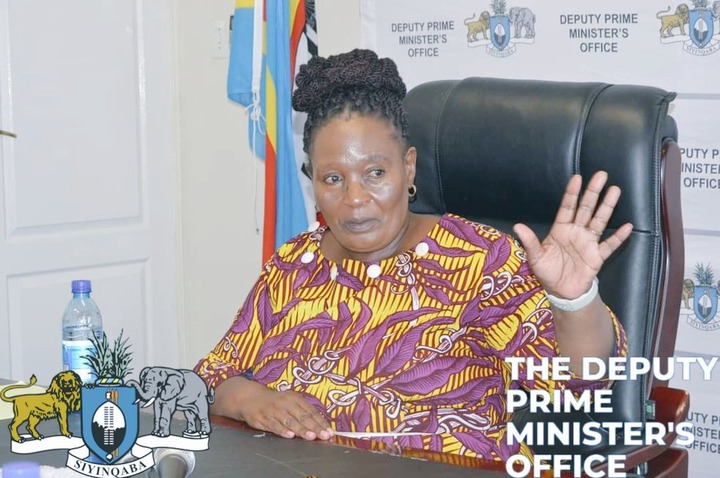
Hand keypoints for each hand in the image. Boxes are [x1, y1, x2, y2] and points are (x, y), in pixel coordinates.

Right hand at [239, 385, 332, 440]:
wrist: (250, 398)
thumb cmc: (275, 402)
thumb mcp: (290, 402)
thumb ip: (303, 412)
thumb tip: (320, 425)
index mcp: (295, 398)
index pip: (311, 411)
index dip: (321, 421)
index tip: (329, 431)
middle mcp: (285, 402)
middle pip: (302, 416)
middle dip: (314, 426)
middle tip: (323, 435)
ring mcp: (274, 410)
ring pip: (289, 421)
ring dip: (301, 429)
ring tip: (310, 436)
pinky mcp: (263, 417)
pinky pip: (274, 425)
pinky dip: (282, 430)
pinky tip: (289, 435)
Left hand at [512, 171, 632, 298]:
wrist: (560, 291)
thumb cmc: (547, 271)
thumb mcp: (535, 257)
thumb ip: (530, 242)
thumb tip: (518, 226)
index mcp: (560, 229)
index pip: (567, 207)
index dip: (572, 193)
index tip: (577, 178)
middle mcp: (576, 232)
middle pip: (586, 209)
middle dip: (593, 192)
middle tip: (601, 174)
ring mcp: (588, 243)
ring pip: (599, 221)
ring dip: (607, 207)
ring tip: (615, 190)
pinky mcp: (597, 257)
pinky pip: (610, 245)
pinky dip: (618, 237)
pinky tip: (627, 226)